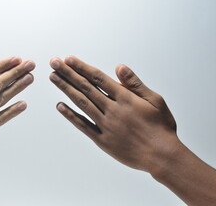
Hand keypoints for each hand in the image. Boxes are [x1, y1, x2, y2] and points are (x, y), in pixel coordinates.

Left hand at [49, 55, 178, 173]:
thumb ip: (135, 84)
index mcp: (126, 98)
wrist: (162, 156)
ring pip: (82, 103)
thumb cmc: (161, 127)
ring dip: (66, 89)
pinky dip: (71, 115)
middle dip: (68, 74)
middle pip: (86, 88)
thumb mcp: (155, 100)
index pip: (98, 78)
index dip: (82, 67)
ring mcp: (106, 126)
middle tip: (54, 63)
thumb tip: (119, 67)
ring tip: (53, 78)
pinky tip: (60, 106)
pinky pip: (83, 126)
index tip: (68, 59)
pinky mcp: (102, 141)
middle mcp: (113, 110)